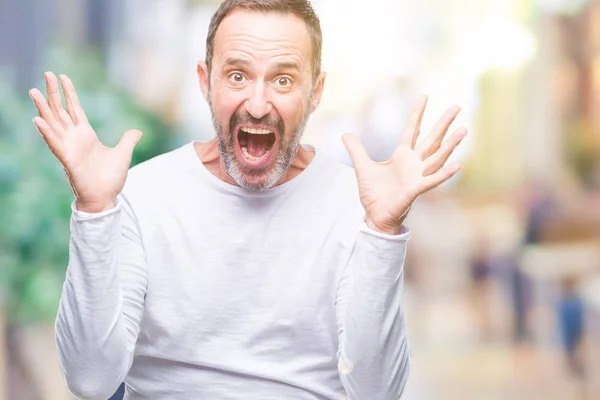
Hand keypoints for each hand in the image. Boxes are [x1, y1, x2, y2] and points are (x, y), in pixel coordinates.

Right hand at [29, 72, 141, 212]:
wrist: (106, 197)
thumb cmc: (110, 178)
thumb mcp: (123, 154)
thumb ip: (128, 140)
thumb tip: (137, 131)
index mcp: (86, 135)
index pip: (74, 108)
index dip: (69, 93)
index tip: (61, 76)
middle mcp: (74, 138)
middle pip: (60, 110)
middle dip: (53, 93)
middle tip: (46, 73)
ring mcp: (69, 148)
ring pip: (52, 124)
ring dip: (43, 108)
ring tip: (33, 91)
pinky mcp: (67, 160)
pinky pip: (55, 144)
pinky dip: (46, 132)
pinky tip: (38, 120)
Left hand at [343, 96, 466, 234]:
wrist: (375, 216)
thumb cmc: (374, 194)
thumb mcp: (362, 167)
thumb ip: (356, 150)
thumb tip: (345, 134)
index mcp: (401, 155)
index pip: (412, 129)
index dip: (417, 113)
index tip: (425, 96)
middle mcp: (413, 163)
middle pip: (431, 139)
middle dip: (443, 123)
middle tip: (457, 106)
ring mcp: (417, 176)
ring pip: (437, 157)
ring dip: (450, 144)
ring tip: (463, 130)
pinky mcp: (416, 190)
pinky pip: (432, 180)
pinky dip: (444, 174)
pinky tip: (458, 165)